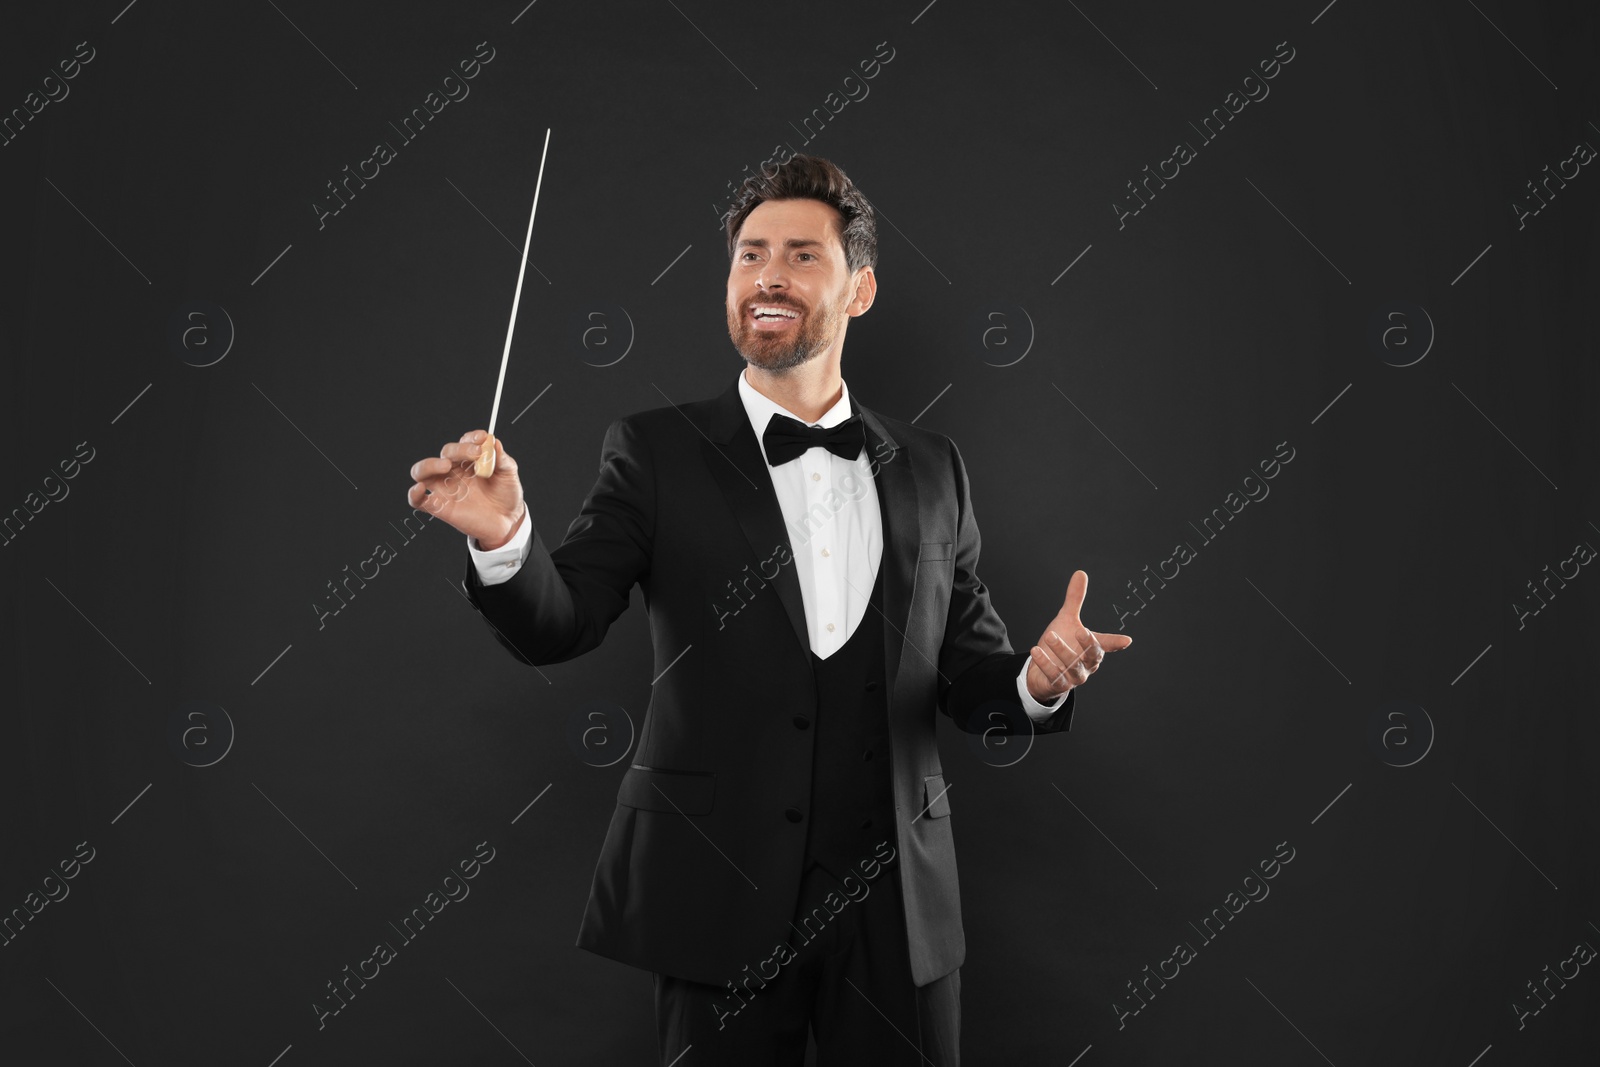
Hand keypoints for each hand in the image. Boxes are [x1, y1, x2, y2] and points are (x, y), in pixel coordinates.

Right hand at [406, 429, 525, 548]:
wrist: (508, 522)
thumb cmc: (506, 495)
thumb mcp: (509, 473)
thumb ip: (501, 458)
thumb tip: (493, 441)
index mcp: (469, 459)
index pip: (464, 442)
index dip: (471, 438)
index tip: (483, 439)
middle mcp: (454, 470)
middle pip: (446, 452)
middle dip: (459, 450)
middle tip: (476, 453)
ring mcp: (445, 488)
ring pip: (422, 471)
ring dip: (429, 465)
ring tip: (446, 465)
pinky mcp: (439, 507)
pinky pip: (418, 500)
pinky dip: (414, 493)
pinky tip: (420, 488)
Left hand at [1025, 570, 1131, 702]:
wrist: (1041, 672)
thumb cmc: (1060, 645)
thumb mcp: (1066, 620)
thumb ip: (1075, 600)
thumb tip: (1080, 573)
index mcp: (1091, 648)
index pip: (1106, 644)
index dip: (1116, 642)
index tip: (1126, 640)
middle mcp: (1086, 664)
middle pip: (1092, 656)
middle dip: (1089, 645)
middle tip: (1082, 631)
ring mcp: (1073, 676)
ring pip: (1072, 666)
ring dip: (1062, 651)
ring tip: (1050, 635)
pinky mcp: (1058, 685)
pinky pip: (1054, 676)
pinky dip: (1046, 664)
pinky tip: (1036, 650)